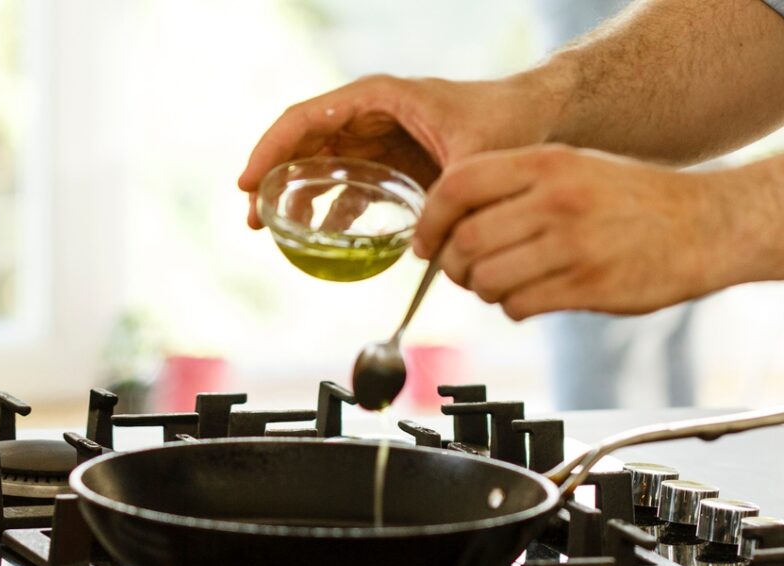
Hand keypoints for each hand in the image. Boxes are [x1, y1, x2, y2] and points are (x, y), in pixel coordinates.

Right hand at [238, 74, 557, 228]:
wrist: (534, 120)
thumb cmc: (504, 122)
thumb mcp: (474, 157)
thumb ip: (449, 200)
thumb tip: (425, 250)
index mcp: (378, 98)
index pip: (306, 119)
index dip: (271, 151)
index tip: (249, 183)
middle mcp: (369, 115)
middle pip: (304, 144)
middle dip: (274, 181)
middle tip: (256, 221)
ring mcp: (377, 139)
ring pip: (321, 167)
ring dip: (298, 200)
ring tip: (278, 235)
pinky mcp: (390, 164)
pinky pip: (349, 186)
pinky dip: (332, 211)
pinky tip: (322, 241)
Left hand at [413, 145, 732, 319]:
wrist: (707, 224)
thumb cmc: (636, 199)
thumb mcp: (575, 167)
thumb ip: (516, 187)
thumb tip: (453, 224)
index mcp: (546, 163)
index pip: (456, 186)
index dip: (429, 221)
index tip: (425, 243)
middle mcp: (556, 199)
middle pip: (464, 241)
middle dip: (453, 267)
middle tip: (463, 273)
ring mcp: (572, 245)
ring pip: (487, 280)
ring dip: (483, 291)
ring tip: (501, 286)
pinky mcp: (589, 286)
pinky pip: (519, 306)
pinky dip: (513, 308)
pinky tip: (531, 298)